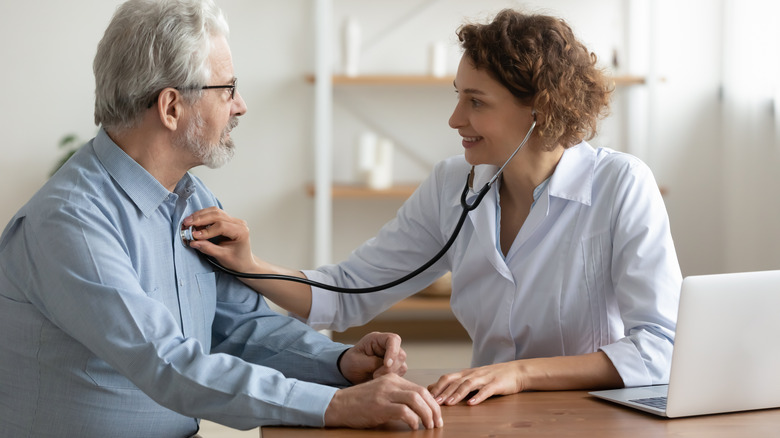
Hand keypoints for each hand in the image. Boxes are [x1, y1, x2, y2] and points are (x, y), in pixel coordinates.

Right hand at [182, 207, 254, 272]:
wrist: (244, 262)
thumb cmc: (237, 261)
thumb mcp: (223, 257)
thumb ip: (208, 249)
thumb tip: (194, 242)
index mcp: (241, 231)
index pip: (222, 226)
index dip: (207, 230)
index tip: (194, 235)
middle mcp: (238, 223)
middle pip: (217, 215)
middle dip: (200, 219)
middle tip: (187, 224)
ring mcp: (233, 220)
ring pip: (215, 212)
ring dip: (200, 215)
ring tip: (188, 222)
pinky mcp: (227, 220)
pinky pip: (214, 214)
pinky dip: (203, 216)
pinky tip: (194, 221)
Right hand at [324, 374, 442, 429]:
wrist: (338, 405)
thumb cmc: (359, 403)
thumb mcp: (381, 393)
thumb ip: (397, 396)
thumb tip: (418, 409)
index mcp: (393, 379)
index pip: (421, 388)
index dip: (432, 403)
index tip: (436, 415)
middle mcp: (391, 383)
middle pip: (422, 392)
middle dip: (434, 409)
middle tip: (437, 423)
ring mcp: (385, 393)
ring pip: (416, 400)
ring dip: (427, 414)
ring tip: (429, 426)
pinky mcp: (379, 406)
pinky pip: (403, 411)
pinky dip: (412, 420)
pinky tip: (413, 427)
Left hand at [339, 332, 407, 382]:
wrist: (348, 372)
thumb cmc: (350, 363)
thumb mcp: (356, 361)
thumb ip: (373, 362)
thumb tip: (387, 366)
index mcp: (377, 339)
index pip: (393, 340)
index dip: (393, 351)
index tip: (386, 364)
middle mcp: (387, 347)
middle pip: (400, 354)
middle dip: (390, 368)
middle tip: (376, 375)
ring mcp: (392, 357)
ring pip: (402, 365)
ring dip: (390, 374)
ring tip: (374, 377)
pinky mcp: (394, 368)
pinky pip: (399, 374)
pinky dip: (391, 378)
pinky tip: (380, 380)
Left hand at [428, 362, 523, 405]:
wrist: (516, 371)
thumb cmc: (492, 376)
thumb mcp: (473, 378)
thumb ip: (457, 383)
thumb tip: (438, 390)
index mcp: (466, 373)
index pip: (447, 378)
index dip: (437, 386)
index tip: (426, 396)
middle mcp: (473, 374)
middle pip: (455, 381)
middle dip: (443, 392)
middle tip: (433, 402)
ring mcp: (485, 378)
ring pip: (468, 385)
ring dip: (457, 394)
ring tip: (448, 404)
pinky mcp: (496, 384)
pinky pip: (486, 390)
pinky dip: (478, 397)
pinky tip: (471, 404)